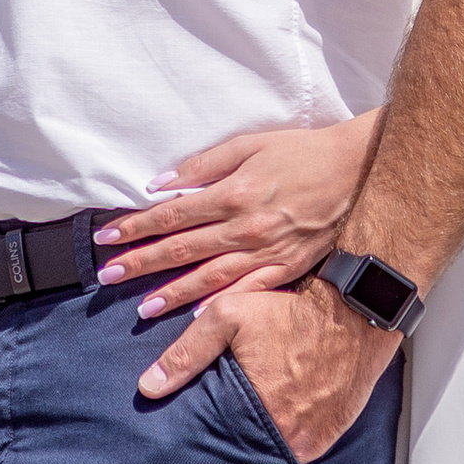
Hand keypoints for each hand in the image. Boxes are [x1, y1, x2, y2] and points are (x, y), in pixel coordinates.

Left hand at [95, 114, 381, 313]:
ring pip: (209, 278)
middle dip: (141, 262)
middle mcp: (246, 228)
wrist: (356, 172)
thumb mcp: (250, 144)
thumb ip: (203, 165)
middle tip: (107, 275)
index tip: (108, 238)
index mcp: (233, 193)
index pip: (172, 215)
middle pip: (182, 249)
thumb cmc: (301, 153)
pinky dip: (220, 305)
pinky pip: (247, 291)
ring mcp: (266, 253)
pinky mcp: (286, 269)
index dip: (136, 227)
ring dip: (172, 292)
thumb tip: (160, 184)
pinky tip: (195, 318)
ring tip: (141, 307)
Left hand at [136, 279, 399, 462]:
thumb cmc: (291, 313)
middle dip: (227, 441)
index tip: (189, 434)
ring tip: (242, 426)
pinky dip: (282, 438)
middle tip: (216, 429)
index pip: (215, 441)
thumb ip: (187, 352)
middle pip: (242, 452)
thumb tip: (148, 386)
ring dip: (255, 442)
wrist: (354, 314)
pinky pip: (296, 449)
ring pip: (270, 453)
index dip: (202, 435)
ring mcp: (310, 444)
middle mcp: (285, 438)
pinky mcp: (327, 441)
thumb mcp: (229, 318)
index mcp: (256, 414)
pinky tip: (273, 420)